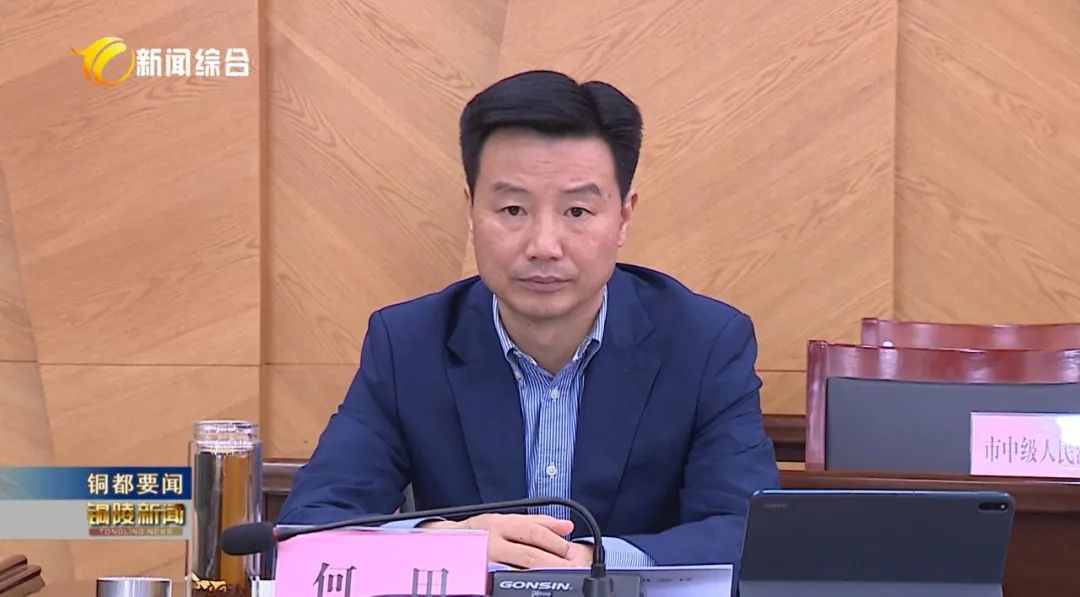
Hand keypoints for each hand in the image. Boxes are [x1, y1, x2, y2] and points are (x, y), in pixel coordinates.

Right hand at [421, 513, 583, 568]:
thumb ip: (537, 522)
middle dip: (554, 563)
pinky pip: (502, 582)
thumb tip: (567, 526)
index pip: (535, 532)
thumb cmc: (479, 531)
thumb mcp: (506, 520)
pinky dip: (519, 583)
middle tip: (571, 568)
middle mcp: (491, 541)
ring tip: (557, 578)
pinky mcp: (478, 577)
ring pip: (518, 572)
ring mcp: (484, 562)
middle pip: (530, 555)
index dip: (556, 542)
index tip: (570, 551)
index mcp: (500, 523)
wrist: (443, 544)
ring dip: (541, 575)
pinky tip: (530, 584)